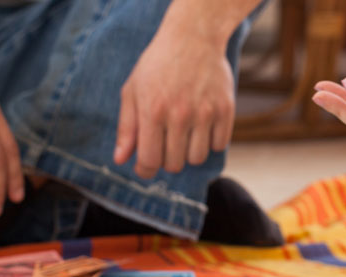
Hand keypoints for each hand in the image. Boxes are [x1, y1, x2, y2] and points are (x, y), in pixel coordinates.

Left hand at [113, 30, 234, 178]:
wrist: (193, 36)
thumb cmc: (158, 64)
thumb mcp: (132, 90)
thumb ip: (127, 127)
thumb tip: (120, 160)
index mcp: (152, 111)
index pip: (149, 161)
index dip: (145, 170)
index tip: (146, 167)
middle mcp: (179, 114)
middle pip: (174, 164)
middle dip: (167, 159)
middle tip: (165, 144)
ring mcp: (205, 112)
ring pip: (197, 158)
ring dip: (189, 153)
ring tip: (184, 134)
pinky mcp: (225, 109)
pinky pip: (219, 145)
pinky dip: (210, 142)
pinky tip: (202, 126)